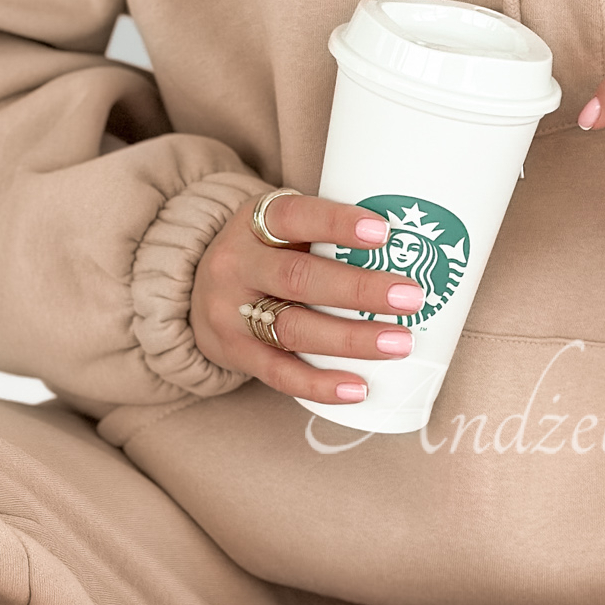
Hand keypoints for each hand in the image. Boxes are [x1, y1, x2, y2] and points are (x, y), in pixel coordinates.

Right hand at [191, 194, 424, 404]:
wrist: (191, 288)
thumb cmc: (265, 252)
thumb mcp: (278, 226)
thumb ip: (324, 232)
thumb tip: (413, 245)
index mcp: (253, 222)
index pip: (294, 217)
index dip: (337, 223)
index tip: (383, 233)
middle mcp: (236, 265)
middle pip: (299, 279)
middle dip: (359, 290)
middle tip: (412, 297)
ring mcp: (230, 313)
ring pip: (293, 329)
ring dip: (352, 339)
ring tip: (400, 343)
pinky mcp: (234, 353)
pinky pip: (279, 374)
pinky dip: (320, 384)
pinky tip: (359, 388)